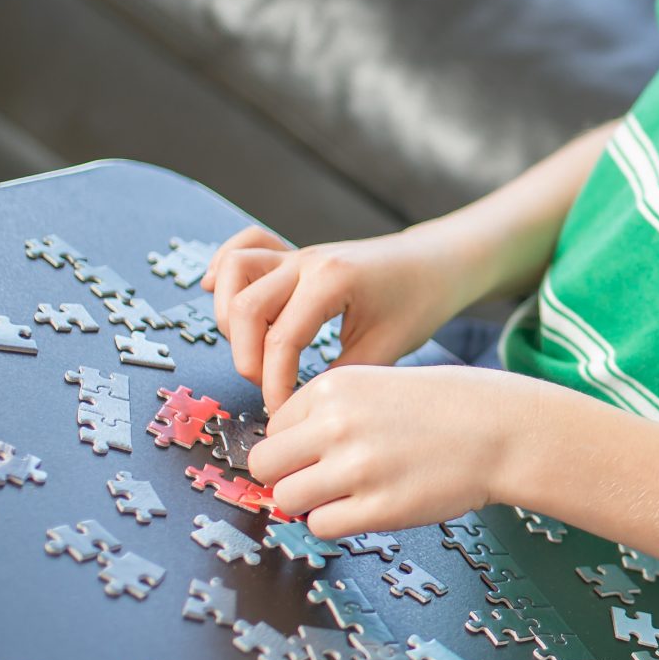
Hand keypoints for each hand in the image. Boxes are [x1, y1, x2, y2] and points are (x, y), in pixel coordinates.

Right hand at [202, 223, 476, 413]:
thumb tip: (303, 412)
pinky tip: (221, 296)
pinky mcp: (293, 254)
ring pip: (233, 271)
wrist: (438, 262)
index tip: (282, 413)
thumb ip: (343, 377)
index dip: (274, 384)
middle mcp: (307, 261)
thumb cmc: (420, 300)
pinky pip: (243, 246)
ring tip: (253, 349)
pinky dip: (225, 271)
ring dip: (230, 315)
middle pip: (244, 306)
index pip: (282, 339)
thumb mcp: (388, 347)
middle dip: (248, 358)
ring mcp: (297, 253)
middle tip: (268, 388)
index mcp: (332, 281)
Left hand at [249, 363, 540, 537]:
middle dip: (287, 475)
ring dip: (309, 502)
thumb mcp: (377, 385)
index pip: (273, 427)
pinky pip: (321, 526)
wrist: (503, 430)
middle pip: (266, 465)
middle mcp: (337, 425)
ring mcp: (357, 469)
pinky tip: (367, 506)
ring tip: (346, 494)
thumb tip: (281, 457)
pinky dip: (336, 522)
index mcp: (334, 388)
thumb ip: (328, 413)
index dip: (294, 445)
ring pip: (286, 499)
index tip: (320, 451)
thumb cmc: (447, 409)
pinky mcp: (378, 508)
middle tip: (320, 479)